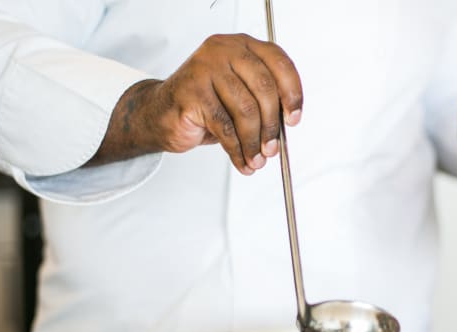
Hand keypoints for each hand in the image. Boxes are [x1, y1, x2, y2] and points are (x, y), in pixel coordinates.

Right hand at [89, 34, 302, 174]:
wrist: (162, 114)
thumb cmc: (205, 105)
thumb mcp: (240, 97)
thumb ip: (264, 102)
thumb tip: (287, 125)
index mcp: (241, 46)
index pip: (278, 62)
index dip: (292, 93)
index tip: (294, 119)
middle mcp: (223, 51)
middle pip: (264, 89)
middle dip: (272, 126)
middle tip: (273, 149)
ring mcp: (205, 69)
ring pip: (245, 111)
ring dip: (254, 143)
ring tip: (256, 160)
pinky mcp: (192, 92)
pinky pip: (224, 128)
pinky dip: (237, 150)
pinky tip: (241, 161)